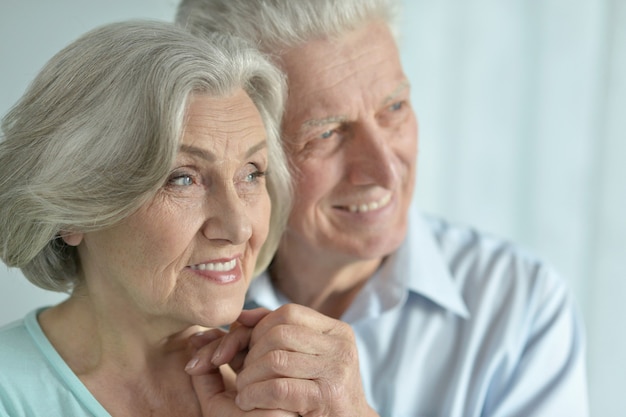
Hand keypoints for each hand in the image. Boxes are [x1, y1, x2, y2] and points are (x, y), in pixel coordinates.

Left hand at [212, 305, 378, 416]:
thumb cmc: (319, 394)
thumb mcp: (304, 358)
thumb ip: (276, 334)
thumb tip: (241, 317)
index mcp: (337, 331)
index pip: (289, 313)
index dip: (260, 328)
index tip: (246, 349)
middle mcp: (341, 346)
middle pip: (279, 334)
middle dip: (251, 353)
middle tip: (241, 372)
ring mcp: (337, 370)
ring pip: (275, 359)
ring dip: (249, 376)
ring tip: (242, 389)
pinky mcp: (328, 396)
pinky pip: (278, 388)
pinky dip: (254, 394)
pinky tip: (246, 402)